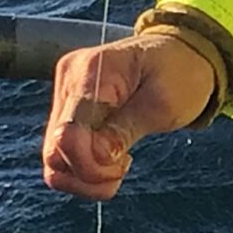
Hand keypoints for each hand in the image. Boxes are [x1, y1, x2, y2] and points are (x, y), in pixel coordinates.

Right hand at [41, 34, 216, 200]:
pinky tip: (110, 160)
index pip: (69, 131)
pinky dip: (82, 170)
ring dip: (85, 177)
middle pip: (55, 150)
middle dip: (90, 173)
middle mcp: (69, 81)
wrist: (179, 55)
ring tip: (119, 164)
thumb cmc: (178, 74)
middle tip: (125, 165)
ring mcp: (64, 96)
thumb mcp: (163, 103)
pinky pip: (60, 155)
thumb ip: (125, 130)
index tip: (126, 162)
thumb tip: (95, 158)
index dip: (91, 162)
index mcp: (92, 70)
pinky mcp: (66, 112)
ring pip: (52, 159)